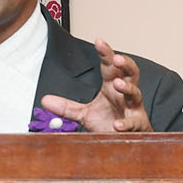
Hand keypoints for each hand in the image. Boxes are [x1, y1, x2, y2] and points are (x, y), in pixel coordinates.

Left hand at [38, 39, 152, 132]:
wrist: (124, 141)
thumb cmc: (109, 122)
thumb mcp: (85, 113)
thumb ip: (66, 107)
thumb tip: (45, 100)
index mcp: (112, 87)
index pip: (110, 66)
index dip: (106, 53)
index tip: (98, 41)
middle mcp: (125, 95)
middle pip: (131, 73)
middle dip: (125, 64)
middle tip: (116, 59)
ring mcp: (133, 109)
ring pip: (136, 93)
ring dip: (128, 88)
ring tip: (118, 84)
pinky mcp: (136, 126)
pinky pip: (133, 123)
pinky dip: (126, 124)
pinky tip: (117, 125)